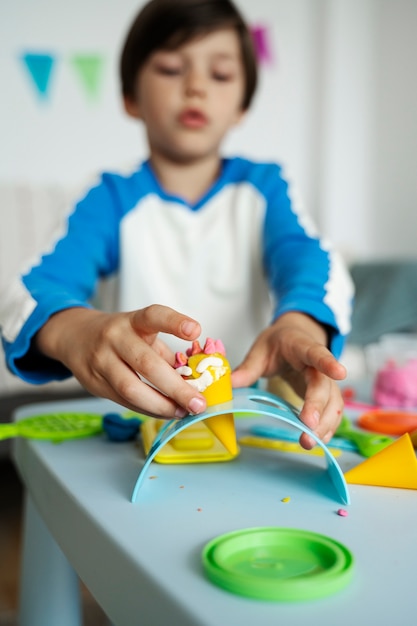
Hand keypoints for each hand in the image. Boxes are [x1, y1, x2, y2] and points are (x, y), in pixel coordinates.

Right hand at [35, 305, 206, 418]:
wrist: (75, 337)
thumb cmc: (120, 335)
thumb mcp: (143, 332)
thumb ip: (167, 354)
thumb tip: (196, 382)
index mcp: (133, 321)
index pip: (153, 315)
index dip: (174, 322)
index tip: (195, 330)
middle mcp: (115, 338)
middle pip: (146, 364)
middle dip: (175, 388)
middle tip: (198, 403)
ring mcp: (101, 361)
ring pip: (131, 389)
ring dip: (161, 406)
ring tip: (182, 412)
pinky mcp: (94, 384)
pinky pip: (125, 401)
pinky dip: (148, 410)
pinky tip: (164, 412)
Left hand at [231, 312, 346, 448]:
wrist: (295, 336)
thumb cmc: (279, 342)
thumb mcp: (259, 349)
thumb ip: (247, 368)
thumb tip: (230, 384)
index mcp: (301, 346)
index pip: (317, 353)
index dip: (328, 363)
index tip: (340, 372)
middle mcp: (318, 364)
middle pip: (324, 385)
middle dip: (318, 407)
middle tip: (309, 427)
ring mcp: (325, 380)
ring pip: (333, 401)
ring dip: (325, 423)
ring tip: (310, 442)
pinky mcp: (325, 393)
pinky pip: (332, 410)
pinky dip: (328, 426)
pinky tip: (320, 439)